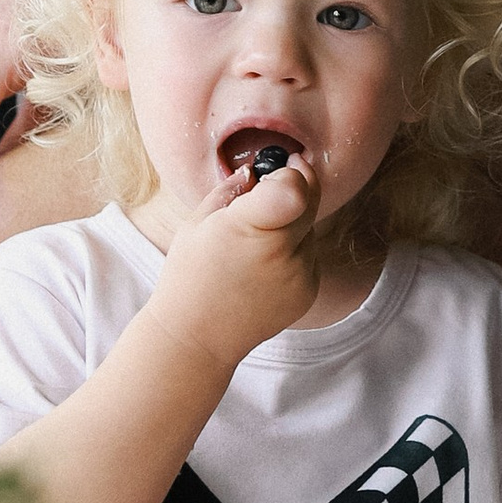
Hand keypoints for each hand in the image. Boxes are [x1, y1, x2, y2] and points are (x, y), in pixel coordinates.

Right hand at [149, 151, 325, 373]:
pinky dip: (293, 252)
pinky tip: (261, 269)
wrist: (197, 337)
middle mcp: (281, 251)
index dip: (293, 171)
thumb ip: (232, 189)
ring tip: (255, 244)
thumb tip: (257, 169)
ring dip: (291, 223)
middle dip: (297, 184)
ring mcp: (299, 274)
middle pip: (311, 198)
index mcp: (248, 227)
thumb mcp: (198, 223)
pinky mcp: (309, 291)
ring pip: (309, 227)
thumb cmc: (190, 276)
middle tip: (275, 186)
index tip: (284, 165)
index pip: (296, 187)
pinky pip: (309, 255)